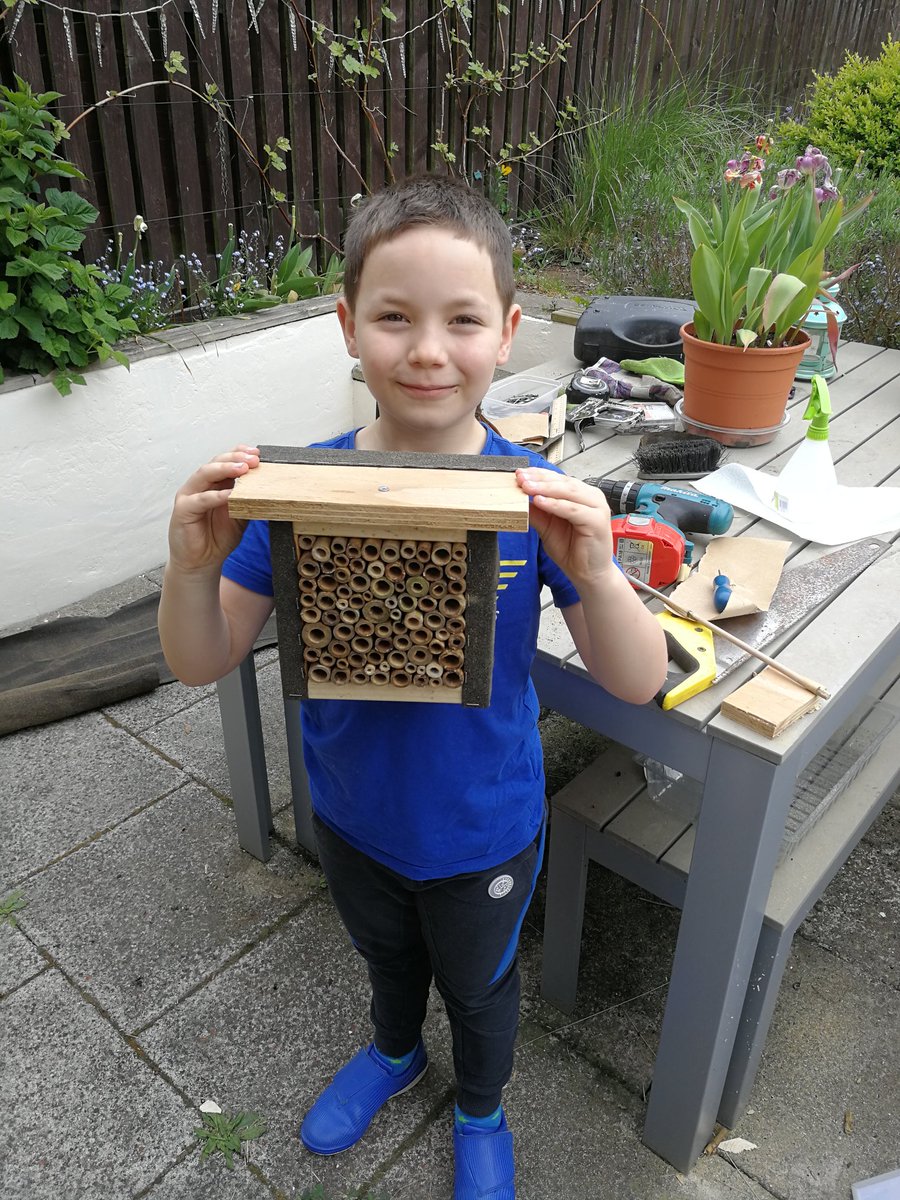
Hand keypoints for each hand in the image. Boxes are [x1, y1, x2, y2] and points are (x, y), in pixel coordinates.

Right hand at [167, 446, 259, 572]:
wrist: (202, 563)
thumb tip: (267, 487)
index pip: (225, 461)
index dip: (240, 454)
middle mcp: (200, 486)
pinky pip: (200, 499)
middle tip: (253, 460)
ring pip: (205, 474)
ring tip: (242, 469)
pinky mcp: (182, 510)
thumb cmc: (218, 538)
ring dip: (224, 469)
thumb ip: (248, 500)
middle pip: (215, 462)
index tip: (258, 454)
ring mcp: (189, 496)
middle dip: (235, 458)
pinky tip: (229, 494)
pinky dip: (215, 495)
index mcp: (214, 484)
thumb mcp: (240, 516)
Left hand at [516, 467, 614, 585]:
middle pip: (562, 482)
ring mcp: (596, 508)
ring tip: (527, 487)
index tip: (519, 474)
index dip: (538, 475)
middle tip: (520, 478)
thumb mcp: (547, 528)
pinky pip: (572, 509)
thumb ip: (537, 512)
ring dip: (545, 488)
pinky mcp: (597, 521)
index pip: (557, 479)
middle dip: (539, 479)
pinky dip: (555, 505)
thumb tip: (519, 497)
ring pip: (568, 492)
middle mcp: (591, 497)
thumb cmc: (573, 550)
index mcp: (581, 495)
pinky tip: (540, 502)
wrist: (589, 574)